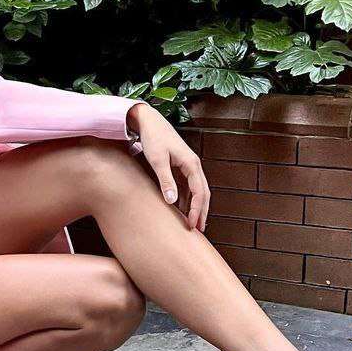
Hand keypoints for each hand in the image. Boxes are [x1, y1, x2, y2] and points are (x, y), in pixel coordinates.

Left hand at [127, 104, 210, 232]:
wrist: (148, 121)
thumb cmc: (153, 138)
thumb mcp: (158, 161)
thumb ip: (166, 181)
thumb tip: (172, 202)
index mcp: (191, 164)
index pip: (200, 192)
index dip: (197, 210)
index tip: (192, 225)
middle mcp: (193, 165)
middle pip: (203, 193)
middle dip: (202, 212)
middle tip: (199, 229)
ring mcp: (187, 166)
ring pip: (196, 190)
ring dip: (195, 206)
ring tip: (192, 223)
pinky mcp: (180, 166)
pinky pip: (187, 186)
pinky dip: (186, 198)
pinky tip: (181, 209)